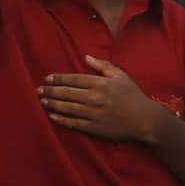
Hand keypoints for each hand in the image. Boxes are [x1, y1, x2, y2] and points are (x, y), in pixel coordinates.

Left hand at [40, 55, 166, 143]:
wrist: (145, 120)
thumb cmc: (133, 96)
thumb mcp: (121, 76)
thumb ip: (103, 66)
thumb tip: (85, 57)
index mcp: (101, 84)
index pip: (74, 79)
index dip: (59, 79)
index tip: (47, 78)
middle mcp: (95, 98)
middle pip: (67, 93)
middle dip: (51, 91)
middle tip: (39, 90)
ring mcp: (94, 114)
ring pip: (67, 108)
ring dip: (52, 104)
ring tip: (42, 101)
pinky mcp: (94, 128)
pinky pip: (74, 123)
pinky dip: (61, 120)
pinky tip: (52, 117)